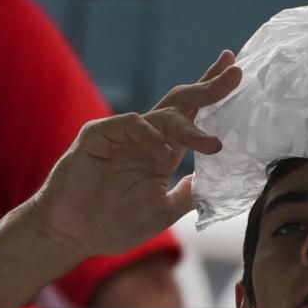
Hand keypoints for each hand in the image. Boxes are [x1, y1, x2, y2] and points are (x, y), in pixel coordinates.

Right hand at [26, 51, 240, 259]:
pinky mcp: (97, 136)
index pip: (192, 115)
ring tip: (211, 145)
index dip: (212, 93)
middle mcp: (144, 138)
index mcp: (160, 152)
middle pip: (181, 102)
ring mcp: (121, 135)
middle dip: (209, 87)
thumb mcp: (162, 212)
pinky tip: (163, 154)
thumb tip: (216, 183)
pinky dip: (150, 136)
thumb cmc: (111, 225)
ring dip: (190, 126)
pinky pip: (129, 125)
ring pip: (160, 115)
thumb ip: (186, 196)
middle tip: (235, 72)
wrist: (71, 235)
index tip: (236, 72)